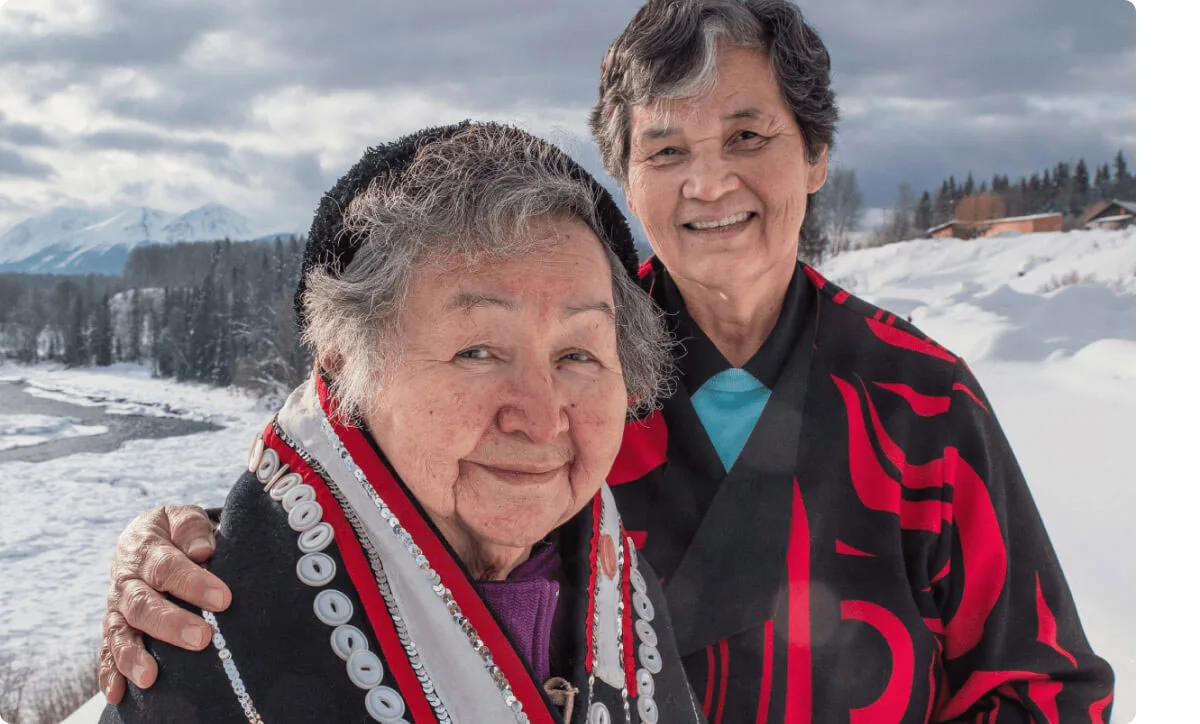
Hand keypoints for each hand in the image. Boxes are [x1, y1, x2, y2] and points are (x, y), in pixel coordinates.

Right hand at [97, 505, 231, 704]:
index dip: (193, 582)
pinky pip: (107, 650)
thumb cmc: (177, 531)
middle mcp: (126, 579)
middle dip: (171, 623)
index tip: (223, 599)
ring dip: (133, 655)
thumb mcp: (183, 517)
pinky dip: (109, 673)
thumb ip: (192, 529)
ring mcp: (117, 606)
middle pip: (142, 604)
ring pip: (120, 631)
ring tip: (151, 678)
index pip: (167, 566)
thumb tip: (202, 551)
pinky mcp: (115, 626)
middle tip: (202, 638)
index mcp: (144, 548)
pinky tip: (117, 694)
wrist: (148, 536)